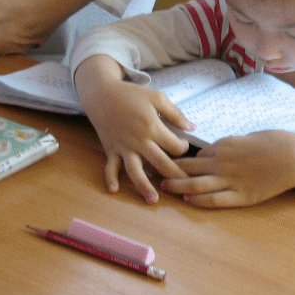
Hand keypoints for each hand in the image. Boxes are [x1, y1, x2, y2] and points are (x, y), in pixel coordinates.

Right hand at [76, 56, 192, 203]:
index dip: (183, 148)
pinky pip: (110, 167)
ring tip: (154, 200)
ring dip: (144, 186)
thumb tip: (192, 127)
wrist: (102, 94)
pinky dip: (110, 178)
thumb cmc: (131, 95)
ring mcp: (123, 147)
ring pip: (135, 171)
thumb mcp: (157, 97)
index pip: (174, 146)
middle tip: (185, 186)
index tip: (183, 147)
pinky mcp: (111, 150)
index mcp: (152, 126)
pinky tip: (114, 190)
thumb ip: (175, 113)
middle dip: (174, 176)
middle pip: (160, 163)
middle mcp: (138, 140)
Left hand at [162, 130, 294, 207]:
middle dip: (170, 169)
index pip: (196, 154)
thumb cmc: (275, 142)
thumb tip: (218, 151)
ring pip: (196, 184)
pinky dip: (199, 200)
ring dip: (178, 186)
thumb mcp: (248, 137)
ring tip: (163, 188)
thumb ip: (230, 145)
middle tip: (153, 171)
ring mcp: (230, 180)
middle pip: (189, 167)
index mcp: (224, 145)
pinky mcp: (241, 196)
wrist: (294, 156)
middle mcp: (222, 162)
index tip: (169, 158)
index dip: (182, 158)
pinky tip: (188, 200)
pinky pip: (215, 199)